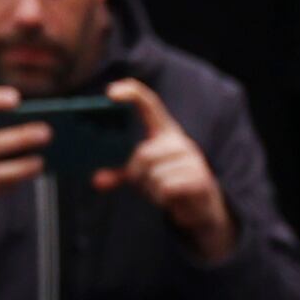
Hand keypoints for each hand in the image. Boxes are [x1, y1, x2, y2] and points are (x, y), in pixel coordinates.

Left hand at [106, 75, 235, 262]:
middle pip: (143, 154)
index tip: (110, 93)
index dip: (131, 93)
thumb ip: (120, 175)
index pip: (149, 104)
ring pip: (154, 174)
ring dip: (152, 189)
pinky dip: (162, 198)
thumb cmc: (169, 183)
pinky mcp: (199, 178)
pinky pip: (166, 187)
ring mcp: (192, 158)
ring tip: (163, 191)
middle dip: (138, 175)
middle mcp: (179, 140)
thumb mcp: (143, 175)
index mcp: (165, 132)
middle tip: (148, 184)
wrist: (202, 207)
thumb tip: (96, 182)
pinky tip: (171, 198)